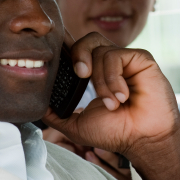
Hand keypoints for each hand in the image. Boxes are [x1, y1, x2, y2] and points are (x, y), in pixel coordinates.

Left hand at [43, 32, 179, 179]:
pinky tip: (122, 96)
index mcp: (96, 73)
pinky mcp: (141, 59)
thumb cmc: (116, 132)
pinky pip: (117, 55)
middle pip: (87, 39)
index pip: (78, 50)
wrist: (143, 139)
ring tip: (112, 103)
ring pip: (101, 50)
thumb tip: (37, 105)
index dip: (66, 50)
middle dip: (78, 55)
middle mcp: (110, 63)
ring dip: (101, 81)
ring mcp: (126, 60)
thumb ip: (56, 115)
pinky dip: (114, 78)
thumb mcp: (76, 125)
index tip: (57, 60)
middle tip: (81, 76)